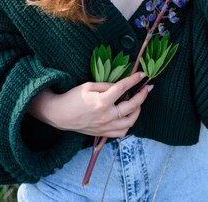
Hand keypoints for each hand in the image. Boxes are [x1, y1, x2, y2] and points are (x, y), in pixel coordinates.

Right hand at [31, 72, 151, 137]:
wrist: (60, 115)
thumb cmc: (72, 97)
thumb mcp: (89, 86)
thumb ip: (106, 86)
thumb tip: (120, 86)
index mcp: (102, 102)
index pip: (123, 88)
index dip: (134, 80)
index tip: (142, 74)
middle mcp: (106, 116)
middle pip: (131, 106)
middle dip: (142, 96)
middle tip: (147, 88)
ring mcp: (105, 127)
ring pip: (130, 122)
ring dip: (137, 111)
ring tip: (138, 102)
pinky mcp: (103, 133)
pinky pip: (121, 132)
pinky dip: (128, 124)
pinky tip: (128, 116)